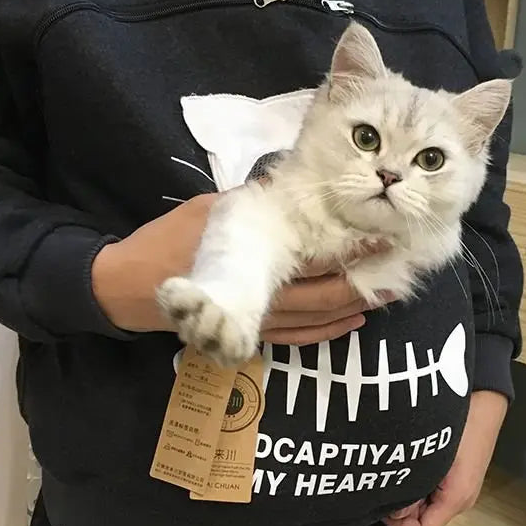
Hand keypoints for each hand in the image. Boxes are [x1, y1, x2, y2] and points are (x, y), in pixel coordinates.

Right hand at [92, 193, 390, 338]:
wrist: (128, 288)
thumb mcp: (208, 210)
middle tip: (397, 269)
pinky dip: (329, 331)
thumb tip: (291, 187)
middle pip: (325, 297)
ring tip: (387, 292)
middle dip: (364, 284)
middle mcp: (263, 300)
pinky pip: (299, 338)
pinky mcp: (252, 333)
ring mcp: (259, 323)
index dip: (352, 255)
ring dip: (355, 308)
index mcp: (254, 263)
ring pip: (318, 321)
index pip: (315, 263)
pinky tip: (351, 320)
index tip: (382, 241)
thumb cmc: (166, 241)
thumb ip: (251, 203)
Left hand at [384, 390, 507, 525]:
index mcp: (457, 498)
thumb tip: (395, 507)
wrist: (485, 401)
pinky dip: (420, 480)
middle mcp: (462, 498)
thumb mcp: (433, 456)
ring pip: (427, 504)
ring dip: (411, 490)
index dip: (398, 523)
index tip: (384, 504)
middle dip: (403, 504)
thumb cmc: (465, 422)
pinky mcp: (459, 476)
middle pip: (424, 519)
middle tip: (392, 480)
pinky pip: (434, 489)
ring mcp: (462, 487)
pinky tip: (412, 461)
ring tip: (402, 468)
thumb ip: (414, 486)